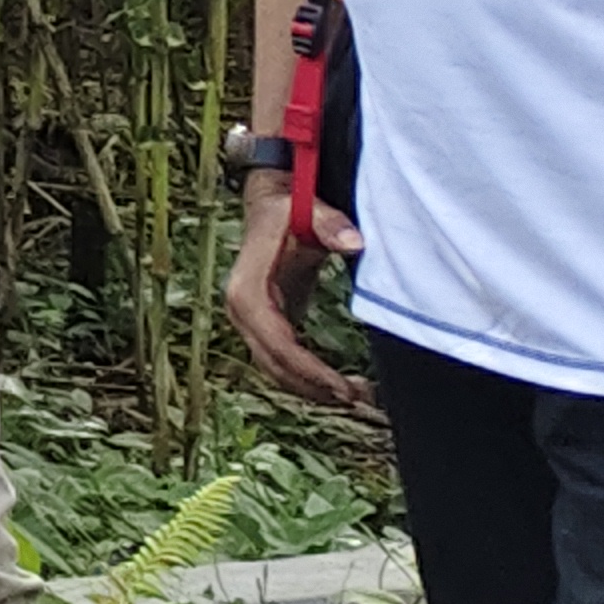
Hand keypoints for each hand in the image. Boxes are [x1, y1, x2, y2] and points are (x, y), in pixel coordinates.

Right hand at [222, 165, 367, 419]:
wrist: (270, 205)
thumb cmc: (288, 208)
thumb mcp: (307, 210)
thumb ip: (330, 224)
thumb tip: (355, 243)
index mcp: (247, 290)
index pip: (277, 344)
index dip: (310, 371)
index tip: (344, 389)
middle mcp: (243, 310)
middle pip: (275, 365)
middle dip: (316, 388)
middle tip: (360, 399)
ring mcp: (252, 320)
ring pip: (278, 370)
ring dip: (314, 389)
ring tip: (359, 395)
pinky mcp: (267, 324)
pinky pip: (284, 362)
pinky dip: (310, 378)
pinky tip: (341, 386)